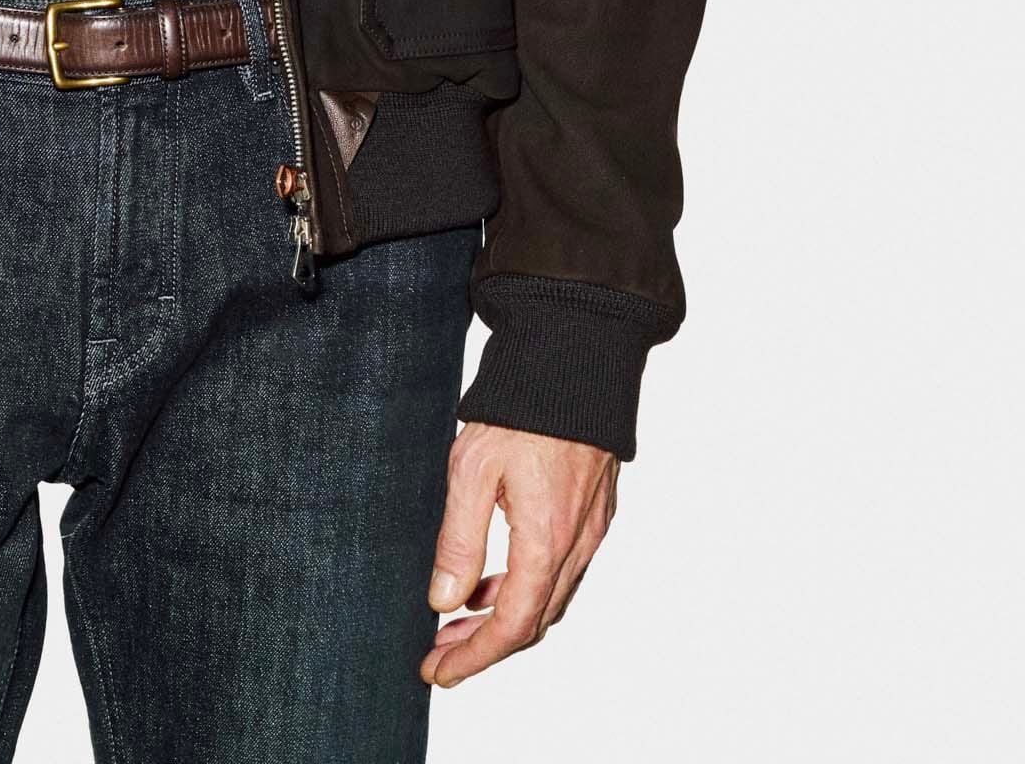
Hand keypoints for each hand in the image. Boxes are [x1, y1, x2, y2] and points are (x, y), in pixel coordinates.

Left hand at [423, 421, 617, 688]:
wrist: (575, 360)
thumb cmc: (521, 409)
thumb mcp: (472, 471)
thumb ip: (459, 540)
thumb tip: (442, 600)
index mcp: (546, 541)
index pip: (512, 626)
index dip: (474, 658)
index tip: (438, 673)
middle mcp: (577, 545)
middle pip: (533, 622)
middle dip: (483, 645)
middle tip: (439, 654)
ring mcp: (590, 530)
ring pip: (549, 598)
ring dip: (504, 617)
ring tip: (455, 618)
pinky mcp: (593, 512)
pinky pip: (561, 571)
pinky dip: (525, 587)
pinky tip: (492, 577)